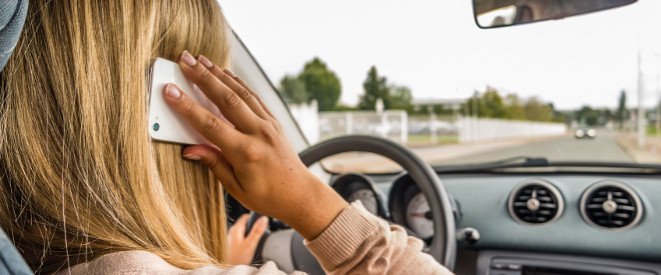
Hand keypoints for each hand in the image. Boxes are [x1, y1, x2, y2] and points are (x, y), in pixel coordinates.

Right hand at [163, 51, 347, 239]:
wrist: (300, 194)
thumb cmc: (267, 196)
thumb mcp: (236, 188)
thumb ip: (214, 164)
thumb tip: (189, 149)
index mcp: (246, 153)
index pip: (210, 124)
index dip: (187, 106)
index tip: (170, 90)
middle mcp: (258, 133)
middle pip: (226, 99)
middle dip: (202, 77)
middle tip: (184, 59)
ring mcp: (268, 124)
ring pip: (240, 93)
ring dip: (219, 74)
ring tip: (200, 59)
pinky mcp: (273, 121)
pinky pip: (253, 97)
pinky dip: (238, 83)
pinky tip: (224, 73)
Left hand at [227, 214, 267, 264]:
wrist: (230, 268)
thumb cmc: (238, 259)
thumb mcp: (250, 244)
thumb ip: (257, 231)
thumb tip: (264, 219)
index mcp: (236, 229)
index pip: (246, 216)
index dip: (255, 218)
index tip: (263, 222)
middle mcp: (232, 232)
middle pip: (245, 223)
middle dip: (254, 225)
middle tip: (262, 231)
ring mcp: (232, 238)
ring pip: (244, 230)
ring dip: (252, 232)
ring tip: (257, 238)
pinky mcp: (234, 244)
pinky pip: (242, 237)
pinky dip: (248, 238)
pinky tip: (251, 244)